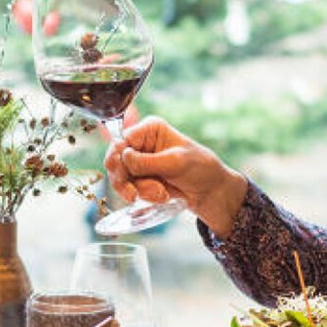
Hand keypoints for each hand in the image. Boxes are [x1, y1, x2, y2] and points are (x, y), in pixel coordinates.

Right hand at [103, 117, 248, 235]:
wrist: (211, 192)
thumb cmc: (200, 169)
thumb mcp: (175, 162)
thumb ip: (147, 162)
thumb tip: (123, 158)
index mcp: (150, 130)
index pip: (122, 140)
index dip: (118, 157)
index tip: (122, 172)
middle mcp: (141, 144)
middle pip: (115, 160)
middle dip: (125, 180)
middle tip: (133, 194)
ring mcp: (140, 163)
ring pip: (121, 178)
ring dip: (139, 190)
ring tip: (161, 194)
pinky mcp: (141, 179)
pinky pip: (130, 189)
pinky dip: (144, 196)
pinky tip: (162, 196)